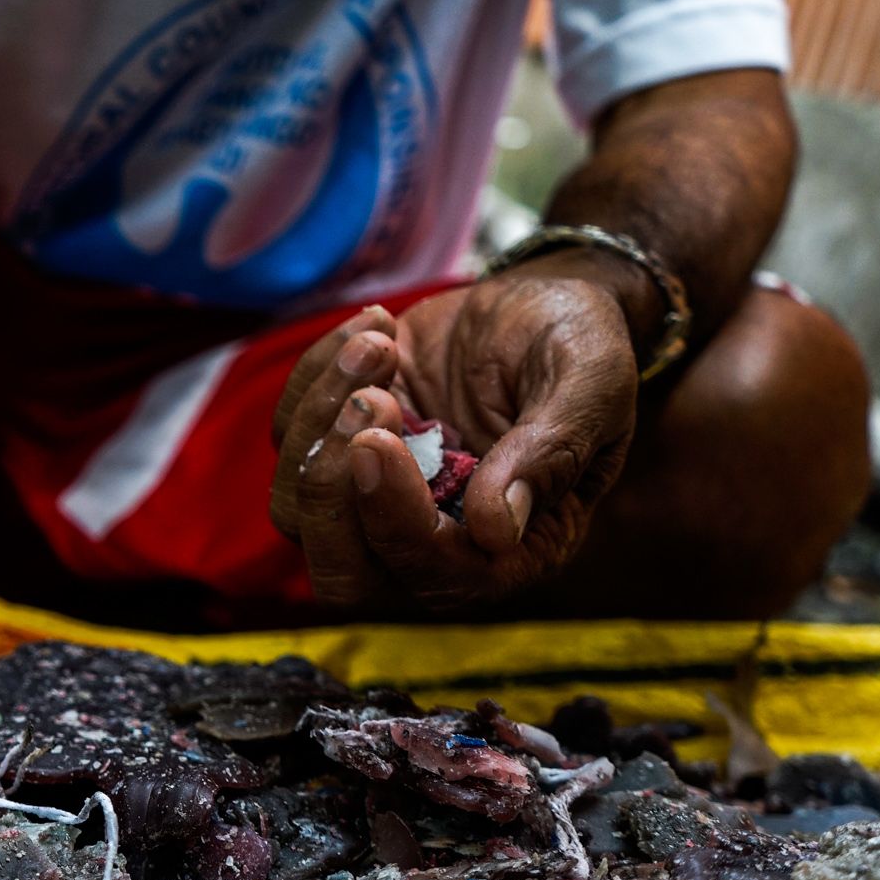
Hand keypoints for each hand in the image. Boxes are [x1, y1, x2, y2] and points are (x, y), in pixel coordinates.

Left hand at [270, 254, 639, 610]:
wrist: (537, 303)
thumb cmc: (576, 347)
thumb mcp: (591, 383)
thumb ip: (552, 452)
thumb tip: (496, 527)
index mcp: (508, 549)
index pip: (433, 576)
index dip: (396, 521)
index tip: (383, 438)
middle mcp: (433, 541)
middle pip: (342, 574)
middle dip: (335, 491)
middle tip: (372, 400)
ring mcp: (376, 498)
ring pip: (297, 509)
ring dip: (322, 420)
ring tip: (381, 345)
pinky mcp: (341, 449)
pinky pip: (288, 438)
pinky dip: (315, 379)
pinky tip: (377, 330)